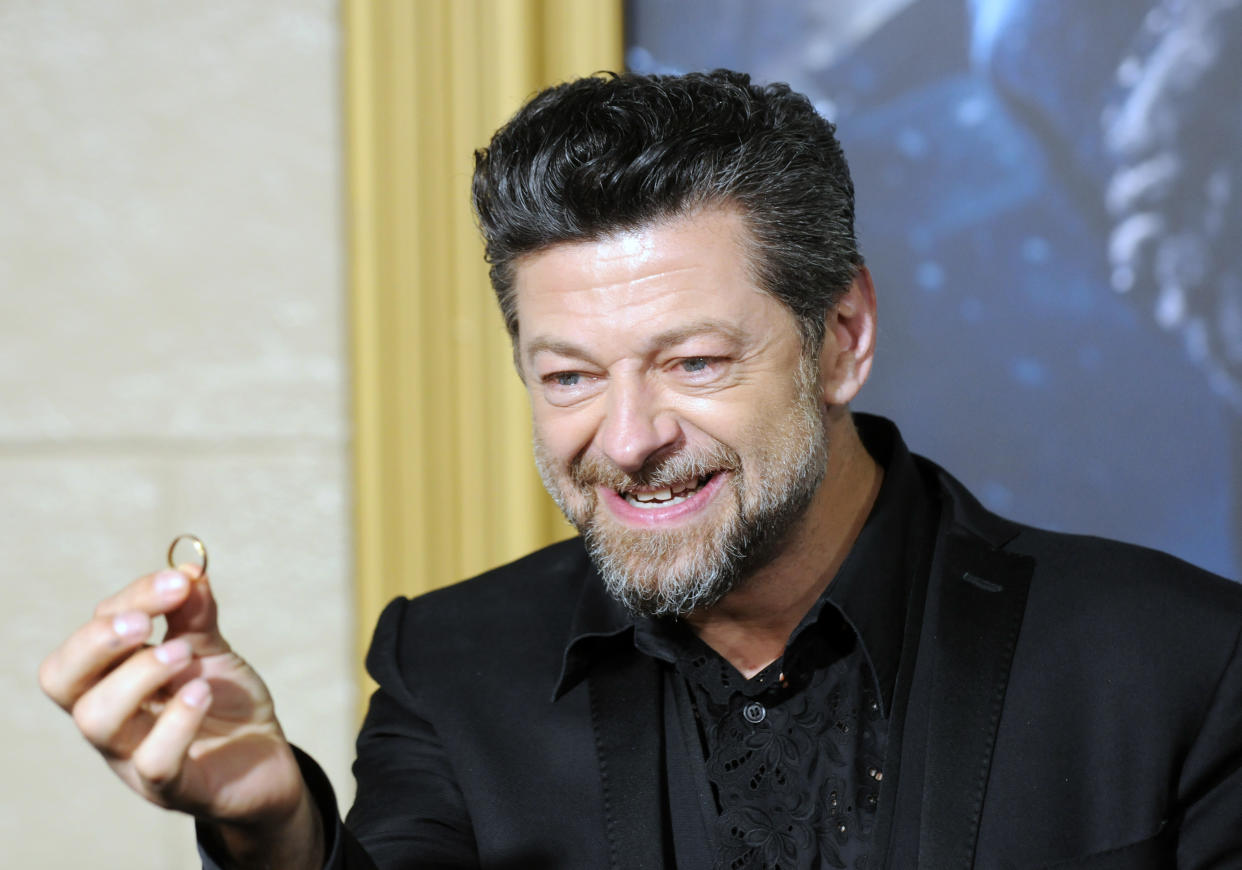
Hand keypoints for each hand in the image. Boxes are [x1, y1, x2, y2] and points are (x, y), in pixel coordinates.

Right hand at [39, 566, 321, 865]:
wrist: (267, 760)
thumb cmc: (224, 704)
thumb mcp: (211, 651)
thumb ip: (195, 615)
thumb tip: (188, 568)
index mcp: (112, 680)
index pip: (90, 637)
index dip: (130, 601)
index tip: (179, 581)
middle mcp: (112, 718)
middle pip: (63, 679)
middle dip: (98, 641)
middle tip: (146, 624)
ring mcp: (134, 757)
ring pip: (97, 719)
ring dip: (137, 675)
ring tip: (183, 654)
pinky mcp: (172, 786)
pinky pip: (154, 761)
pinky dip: (176, 721)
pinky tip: (202, 692)